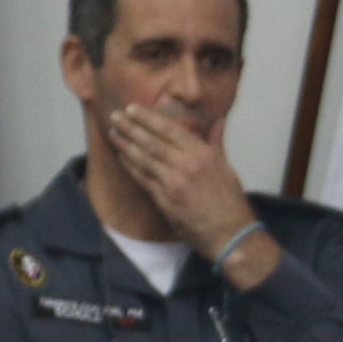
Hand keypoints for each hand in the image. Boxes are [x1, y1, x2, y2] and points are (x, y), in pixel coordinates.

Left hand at [101, 94, 260, 264]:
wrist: (229, 232)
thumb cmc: (229, 200)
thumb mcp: (226, 167)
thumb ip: (216, 142)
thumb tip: (218, 121)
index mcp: (202, 153)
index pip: (170, 129)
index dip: (148, 118)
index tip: (132, 108)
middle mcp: (186, 165)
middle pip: (152, 142)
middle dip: (130, 127)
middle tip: (114, 116)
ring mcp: (173, 183)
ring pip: (144, 159)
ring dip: (125, 145)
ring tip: (113, 134)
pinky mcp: (164, 200)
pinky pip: (143, 179)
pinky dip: (130, 167)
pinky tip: (121, 157)